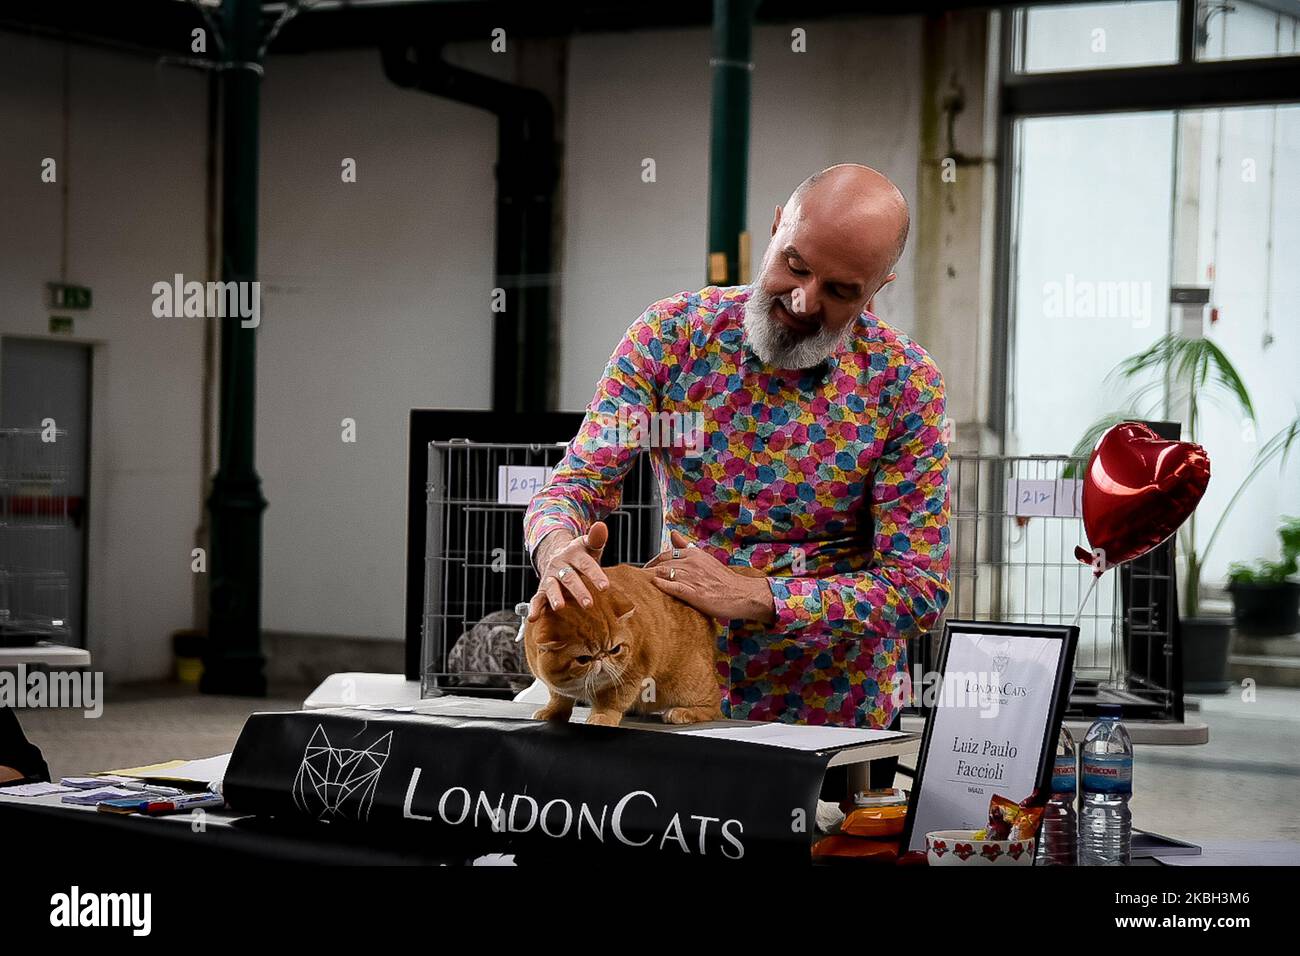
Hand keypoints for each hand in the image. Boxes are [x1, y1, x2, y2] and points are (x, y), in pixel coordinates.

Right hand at [527, 522, 610, 620]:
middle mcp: (560, 565)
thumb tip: (601, 526)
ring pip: (551, 586)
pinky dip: (534, 608)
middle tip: (588, 604)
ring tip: (560, 607)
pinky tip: (532, 618)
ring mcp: (550, 577)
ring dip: (555, 597)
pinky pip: (537, 598)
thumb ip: (596, 539)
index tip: (605, 587)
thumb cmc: (581, 555)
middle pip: (569, 577)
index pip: (586, 564)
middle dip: (578, 590)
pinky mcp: (542, 589)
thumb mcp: (589, 546)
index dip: (595, 575)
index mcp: (573, 554)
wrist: (557, 555)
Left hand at [647, 530, 774, 622]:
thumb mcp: (705, 557)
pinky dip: (662, 585)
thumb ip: (687, 546)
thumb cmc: (723, 579)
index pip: (665, 554)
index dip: (653, 562)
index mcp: (694, 554)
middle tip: (638, 579)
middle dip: (648, 570)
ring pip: (664, 573)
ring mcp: (692, 578)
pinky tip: (655, 585)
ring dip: (651, 577)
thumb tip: (673, 532)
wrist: (742, 594)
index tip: (646, 569)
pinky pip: (673, 586)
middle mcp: (692, 563)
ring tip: (640, 585)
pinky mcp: (694, 593)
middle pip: (661, 563)